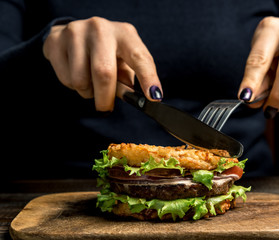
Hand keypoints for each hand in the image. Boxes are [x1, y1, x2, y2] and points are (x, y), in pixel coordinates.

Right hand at [43, 17, 161, 111]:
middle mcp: (101, 29)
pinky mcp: (56, 41)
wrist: (74, 34)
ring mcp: (76, 32)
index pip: (139, 57)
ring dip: (88, 92)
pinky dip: (74, 87)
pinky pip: (66, 79)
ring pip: (81, 80)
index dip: (148, 78)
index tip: (154, 97)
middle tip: (106, 108)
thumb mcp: (123, 61)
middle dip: (106, 98)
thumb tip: (135, 98)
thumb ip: (128, 79)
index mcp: (125, 33)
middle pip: (104, 73)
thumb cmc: (107, 52)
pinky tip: (77, 73)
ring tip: (91, 84)